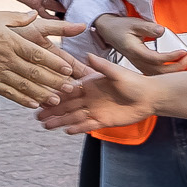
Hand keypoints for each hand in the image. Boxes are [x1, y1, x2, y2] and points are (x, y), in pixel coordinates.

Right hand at [0, 9, 80, 107]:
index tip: (68, 69)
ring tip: (57, 100)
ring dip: (42, 94)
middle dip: (55, 82)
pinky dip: (21, 100)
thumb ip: (17, 17)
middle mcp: (5, 58)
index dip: (54, 63)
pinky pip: (7, 93)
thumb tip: (35, 14)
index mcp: (10, 40)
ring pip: (23, 86)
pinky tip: (33, 105)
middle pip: (34, 72)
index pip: (37, 54)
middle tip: (71, 89)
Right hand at [36, 55, 157, 133]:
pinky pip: (87, 125)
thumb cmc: (135, 82)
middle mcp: (89, 97)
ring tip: (46, 126)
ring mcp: (95, 109)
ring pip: (74, 117)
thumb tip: (88, 55)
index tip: (42, 96)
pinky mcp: (103, 120)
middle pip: (67, 105)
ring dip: (60, 121)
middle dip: (52, 110)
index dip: (55, 94)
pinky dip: (77, 128)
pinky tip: (66, 131)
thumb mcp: (117, 72)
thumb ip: (102, 66)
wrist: (150, 97)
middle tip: (37, 116)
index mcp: (90, 84)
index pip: (68, 90)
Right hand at [92, 12, 185, 72]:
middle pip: (159, 71)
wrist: (108, 31)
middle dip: (177, 66)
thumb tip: (161, 31)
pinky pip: (156, 73)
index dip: (171, 57)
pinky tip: (177, 67)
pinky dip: (168, 72)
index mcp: (134, 51)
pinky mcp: (142, 66)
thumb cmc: (120, 27)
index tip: (183, 51)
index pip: (156, 59)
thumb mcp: (133, 23)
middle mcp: (137, 61)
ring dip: (174, 71)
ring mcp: (139, 65)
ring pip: (158, 75)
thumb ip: (148, 27)